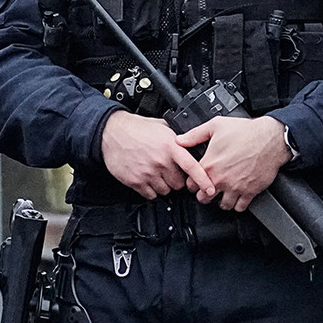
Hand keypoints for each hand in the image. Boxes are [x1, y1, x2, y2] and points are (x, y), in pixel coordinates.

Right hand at [101, 110, 215, 200]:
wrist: (111, 132)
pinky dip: (151, 190)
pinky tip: (146, 177)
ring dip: (163, 185)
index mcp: (170, 146)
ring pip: (166, 191)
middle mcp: (160, 161)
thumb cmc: (135, 129)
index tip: (211, 189)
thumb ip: (177, 138)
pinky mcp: (136, 182)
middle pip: (179, 184)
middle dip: (175, 179)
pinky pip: (151, 195)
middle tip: (168, 170)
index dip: (204, 180)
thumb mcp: (161, 126)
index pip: (192, 167)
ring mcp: (148, 173)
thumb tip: (192, 142)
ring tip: (155, 172)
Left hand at [175, 116, 291, 211]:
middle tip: (208, 189)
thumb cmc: (245, 131)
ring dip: (221, 201)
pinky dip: (237, 205)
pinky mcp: (250, 192)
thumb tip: (179, 140)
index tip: (195, 180)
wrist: (270, 139)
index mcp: (210, 164)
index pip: (191, 184)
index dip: (192, 183)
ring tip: (222, 194)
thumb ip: (195, 135)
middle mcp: (221, 179)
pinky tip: (237, 197)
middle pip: (204, 199)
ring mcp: (236, 187)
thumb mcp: (215, 126)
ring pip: (222, 206)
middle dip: (204, 195)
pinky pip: (240, 207)